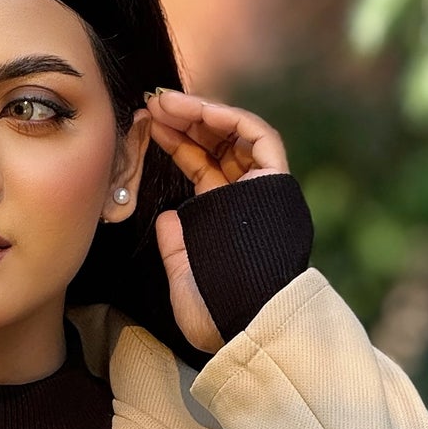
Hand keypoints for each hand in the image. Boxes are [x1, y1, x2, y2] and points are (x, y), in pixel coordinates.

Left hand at [142, 88, 291, 354]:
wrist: (248, 325)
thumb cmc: (216, 315)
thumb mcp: (184, 279)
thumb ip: (176, 247)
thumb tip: (165, 217)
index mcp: (226, 219)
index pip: (205, 168)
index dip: (179, 143)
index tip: (150, 126)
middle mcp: (246, 200)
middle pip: (219, 145)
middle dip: (185, 120)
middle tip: (152, 104)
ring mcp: (262, 191)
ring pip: (236, 135)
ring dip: (200, 112)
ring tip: (164, 102)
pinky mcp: (277, 184)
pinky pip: (258, 137)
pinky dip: (229, 118)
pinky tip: (196, 110)